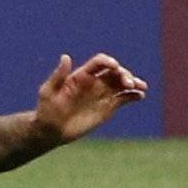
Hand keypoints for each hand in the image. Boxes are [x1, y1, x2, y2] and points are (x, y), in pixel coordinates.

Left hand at [32, 53, 147, 143]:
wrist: (51, 130)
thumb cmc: (46, 110)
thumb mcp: (48, 91)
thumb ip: (58, 75)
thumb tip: (65, 56)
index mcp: (81, 75)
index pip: (99, 62)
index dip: (108, 62)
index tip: (115, 67)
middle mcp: (94, 82)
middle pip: (114, 72)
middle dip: (124, 74)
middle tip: (128, 83)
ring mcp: (102, 94)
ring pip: (122, 84)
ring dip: (133, 82)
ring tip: (141, 87)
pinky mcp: (108, 107)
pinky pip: (124, 98)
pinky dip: (134, 95)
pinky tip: (140, 96)